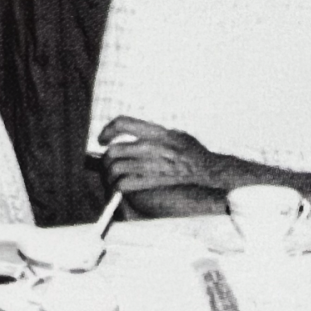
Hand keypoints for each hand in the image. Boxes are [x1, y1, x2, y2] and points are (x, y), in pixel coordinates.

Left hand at [98, 116, 230, 191]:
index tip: (103, 139)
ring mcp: (152, 165)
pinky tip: (120, 187)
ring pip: (116, 168)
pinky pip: (124, 184)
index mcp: (157, 132)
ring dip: (109, 174)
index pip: (122, 123)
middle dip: (105, 158)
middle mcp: (152, 147)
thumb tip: (132, 133)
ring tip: (111, 175)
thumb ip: (154, 133)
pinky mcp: (152, 181)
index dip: (107, 131)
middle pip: (114, 150)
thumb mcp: (175, 133)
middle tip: (107, 162)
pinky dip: (117, 186)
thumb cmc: (193, 151)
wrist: (207, 171)